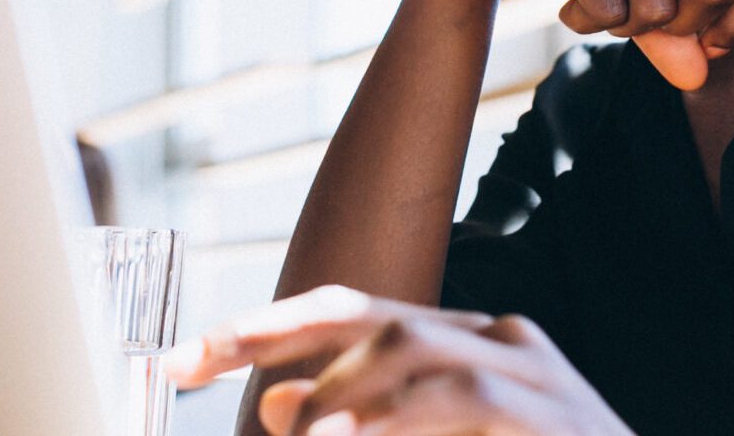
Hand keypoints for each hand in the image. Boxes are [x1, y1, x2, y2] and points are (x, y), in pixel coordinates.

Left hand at [165, 285, 634, 435]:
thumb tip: (271, 406)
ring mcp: (533, 372)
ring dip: (334, 390)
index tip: (181, 359)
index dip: (260, 328)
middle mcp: (499, 339)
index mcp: (465, 343)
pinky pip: (462, 394)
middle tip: (215, 385)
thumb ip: (361, 424)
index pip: (348, 309)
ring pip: (409, 343)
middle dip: (275, 341)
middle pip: (369, 314)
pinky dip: (396, 417)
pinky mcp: (553, 414)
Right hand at [448, 0, 733, 90]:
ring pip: (657, 10)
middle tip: (644, 18)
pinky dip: (586, 22)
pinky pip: (607, 8)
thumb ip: (670, 34)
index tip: (706, 40)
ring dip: (620, 27)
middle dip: (682, 27)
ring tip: (595, 4)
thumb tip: (698, 77)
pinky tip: (570, 7)